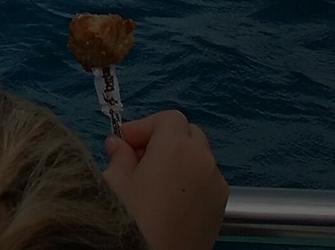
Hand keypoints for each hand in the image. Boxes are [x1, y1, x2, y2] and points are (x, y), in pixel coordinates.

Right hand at [105, 110, 227, 249]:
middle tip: (139, 159)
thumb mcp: (114, 181)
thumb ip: (119, 155)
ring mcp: (217, 186)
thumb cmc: (131, 216)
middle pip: (189, 133)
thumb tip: (119, 145)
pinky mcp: (221, 208)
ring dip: (179, 159)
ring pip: (200, 157)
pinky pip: (207, 179)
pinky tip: (170, 199)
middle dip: (164, 139)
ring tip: (154, 182)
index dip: (145, 126)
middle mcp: (204, 161)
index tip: (125, 144)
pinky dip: (190, 178)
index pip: (169, 118)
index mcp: (177, 147)